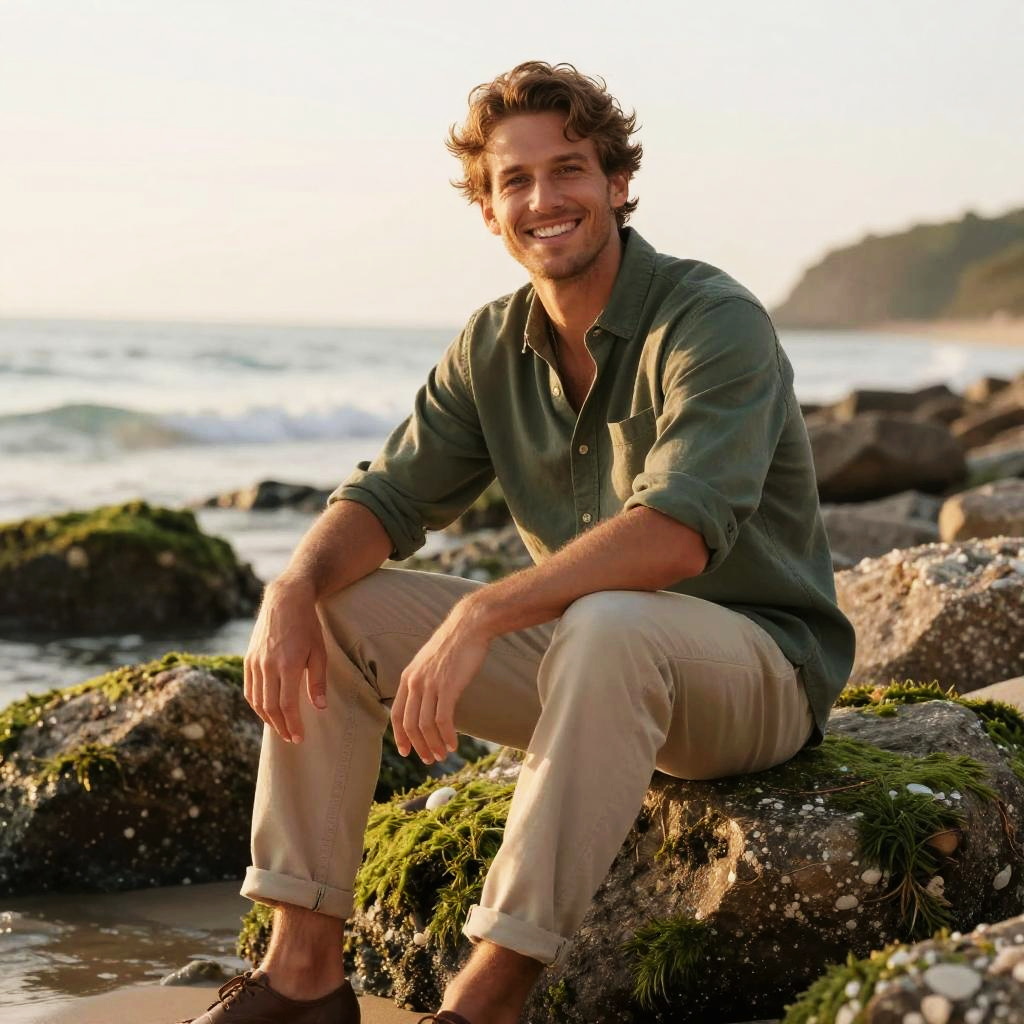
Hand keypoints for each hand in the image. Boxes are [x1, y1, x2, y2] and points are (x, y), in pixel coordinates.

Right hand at [244, 577, 327, 742]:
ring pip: (256, 700)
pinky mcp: (248, 659)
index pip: (287, 705)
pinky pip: (249, 688)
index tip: (299, 738)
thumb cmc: (307, 626)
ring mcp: (255, 662)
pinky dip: (256, 704)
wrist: (285, 600)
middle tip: (291, 737)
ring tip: (280, 727)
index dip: (292, 725)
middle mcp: (268, 666)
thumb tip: (319, 708)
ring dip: (267, 718)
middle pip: (270, 707)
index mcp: (288, 665)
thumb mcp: (319, 652)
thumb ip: (317, 681)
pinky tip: (266, 710)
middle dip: (281, 726)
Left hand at [391, 604, 490, 763]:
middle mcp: (415, 683)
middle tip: (429, 759)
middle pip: (410, 724)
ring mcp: (430, 685)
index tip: (406, 751)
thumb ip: (424, 680)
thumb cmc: (454, 644)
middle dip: (419, 746)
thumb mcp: (429, 662)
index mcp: (407, 677)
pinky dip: (447, 737)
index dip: (400, 736)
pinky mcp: (448, 687)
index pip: (397, 714)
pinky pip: (443, 721)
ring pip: (426, 726)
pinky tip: (454, 745)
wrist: (468, 626)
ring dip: (434, 745)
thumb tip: (427, 700)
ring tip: (442, 755)